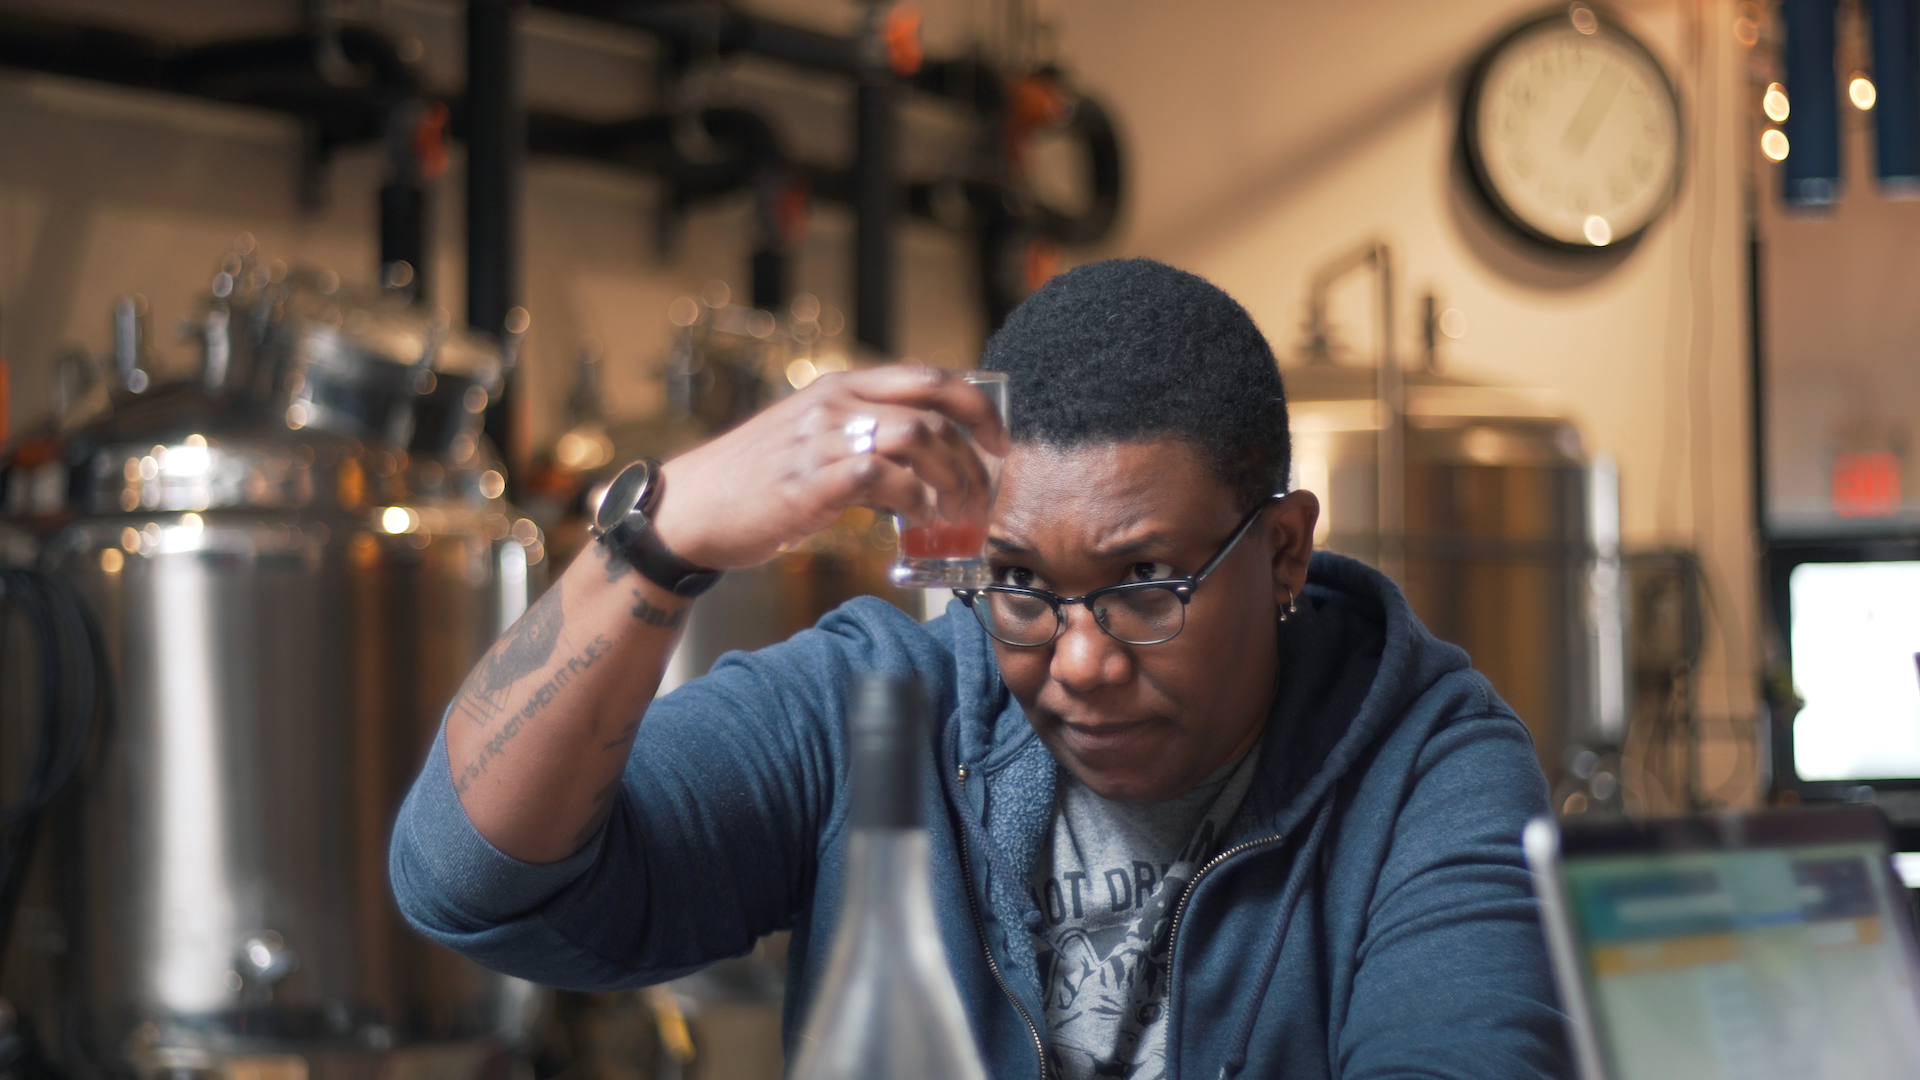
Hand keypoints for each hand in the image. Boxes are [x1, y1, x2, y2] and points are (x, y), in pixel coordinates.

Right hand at [650, 365, 1010, 570]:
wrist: (688, 510)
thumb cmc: (753, 480)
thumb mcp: (810, 437)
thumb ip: (860, 434)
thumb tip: (921, 457)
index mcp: (840, 388)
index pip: (930, 379)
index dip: (977, 408)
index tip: (999, 442)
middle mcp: (835, 405)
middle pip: (934, 409)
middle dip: (975, 454)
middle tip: (984, 493)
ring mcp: (822, 441)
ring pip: (918, 438)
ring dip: (952, 480)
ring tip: (958, 514)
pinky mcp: (811, 483)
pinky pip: (884, 479)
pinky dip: (916, 503)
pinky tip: (920, 523)